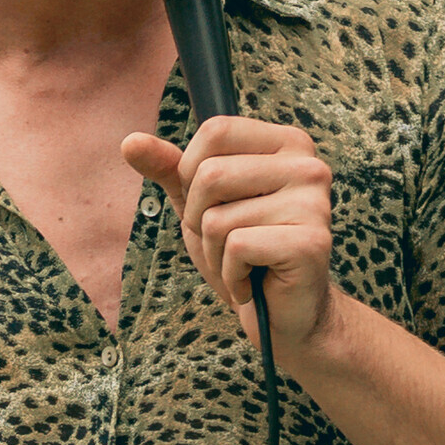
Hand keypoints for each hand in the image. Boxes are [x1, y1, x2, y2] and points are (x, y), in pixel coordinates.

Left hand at [129, 113, 338, 359]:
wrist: (280, 314)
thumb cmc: (243, 252)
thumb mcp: (198, 204)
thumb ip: (169, 169)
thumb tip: (130, 142)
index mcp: (287, 143)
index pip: (215, 131)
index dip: (192, 173)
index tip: (214, 205)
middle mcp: (308, 165)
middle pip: (211, 174)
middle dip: (199, 219)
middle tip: (228, 242)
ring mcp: (314, 202)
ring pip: (217, 217)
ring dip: (215, 252)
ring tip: (243, 264)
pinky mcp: (311, 242)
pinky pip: (236, 247)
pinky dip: (232, 274)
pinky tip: (253, 281)